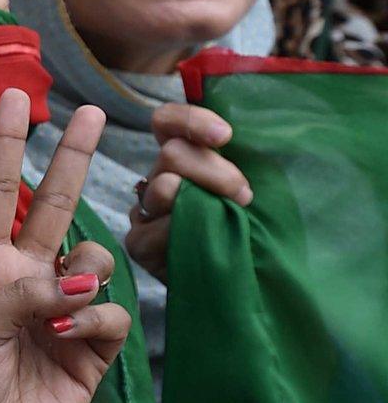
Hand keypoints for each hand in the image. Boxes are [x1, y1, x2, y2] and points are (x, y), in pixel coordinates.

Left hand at [0, 91, 132, 402]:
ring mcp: (60, 313)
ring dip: (83, 272)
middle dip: (71, 160)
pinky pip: (110, 314)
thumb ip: (18, 294)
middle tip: (94, 114)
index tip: (15, 97)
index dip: (5, 146)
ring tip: (58, 309)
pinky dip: (96, 320)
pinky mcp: (90, 350)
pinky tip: (71, 339)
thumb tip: (76, 282)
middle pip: (54, 206)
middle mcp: (22, 280)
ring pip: (92, 260)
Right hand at [123, 103, 251, 280]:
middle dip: (213, 171)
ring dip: (202, 201)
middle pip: (172, 154)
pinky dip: (183, 234)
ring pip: (163, 187)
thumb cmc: (263, 229)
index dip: (190, 120)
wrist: (258, 282)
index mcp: (187, 157)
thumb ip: (246, 158)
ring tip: (228, 221)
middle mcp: (161, 179)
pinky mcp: (139, 243)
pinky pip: (154, 230)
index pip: (167, 123)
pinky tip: (202, 245)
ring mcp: (147, 211)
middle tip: (243, 196)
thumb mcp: (263, 186)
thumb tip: (233, 138)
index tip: (224, 137)